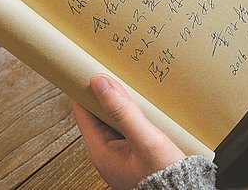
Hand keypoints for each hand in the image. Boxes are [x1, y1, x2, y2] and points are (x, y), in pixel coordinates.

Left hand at [73, 74, 184, 189]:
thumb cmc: (165, 175)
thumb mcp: (145, 139)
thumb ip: (122, 111)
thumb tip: (100, 84)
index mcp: (101, 151)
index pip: (82, 112)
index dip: (85, 90)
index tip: (93, 71)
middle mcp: (106, 154)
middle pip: (97, 114)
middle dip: (105, 94)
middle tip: (115, 74)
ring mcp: (120, 155)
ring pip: (112, 120)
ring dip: (119, 104)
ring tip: (129, 87)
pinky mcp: (134, 155)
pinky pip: (125, 128)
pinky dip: (130, 115)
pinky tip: (142, 107)